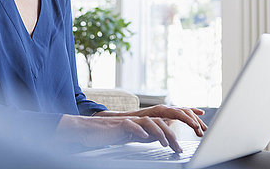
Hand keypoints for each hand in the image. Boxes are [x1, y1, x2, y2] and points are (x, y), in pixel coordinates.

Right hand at [55, 114, 185, 152]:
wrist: (89, 131)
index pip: (161, 125)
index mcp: (141, 123)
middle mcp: (137, 120)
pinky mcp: (118, 125)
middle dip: (171, 134)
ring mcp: (128, 121)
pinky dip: (138, 131)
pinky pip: (130, 125)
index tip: (181, 147)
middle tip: (178, 148)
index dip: (173, 133)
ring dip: (159, 132)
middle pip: (159, 122)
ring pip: (148, 122)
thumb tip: (161, 137)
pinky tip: (144, 137)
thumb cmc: (109, 134)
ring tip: (165, 144)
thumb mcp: (132, 136)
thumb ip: (146, 135)